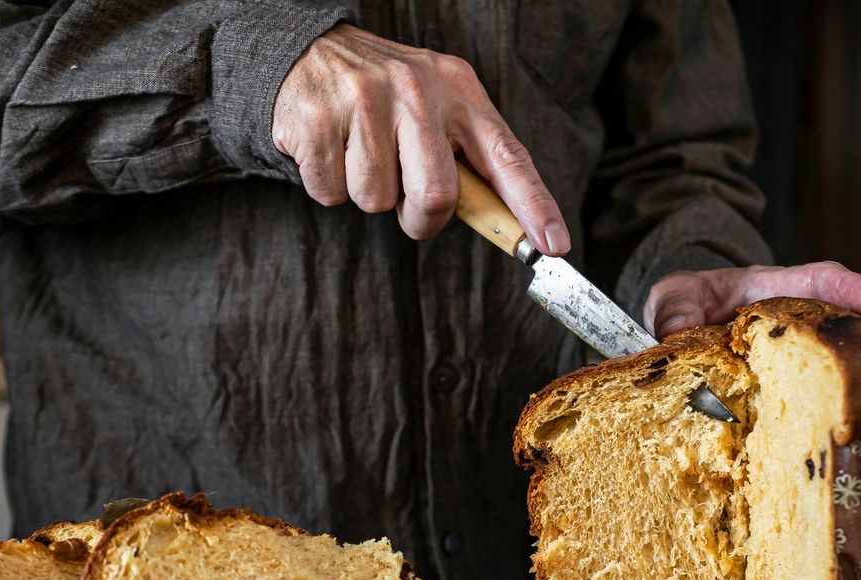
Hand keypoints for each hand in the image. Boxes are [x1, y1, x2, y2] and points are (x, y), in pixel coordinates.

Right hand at [272, 24, 569, 253]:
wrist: (307, 52)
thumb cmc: (385, 96)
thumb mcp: (436, 107)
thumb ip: (468, 157)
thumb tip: (506, 225)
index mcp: (458, 89)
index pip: (507, 156)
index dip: (534, 205)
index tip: (554, 246)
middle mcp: (416, 88)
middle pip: (436, 196)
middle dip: (420, 218)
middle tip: (406, 202)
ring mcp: (365, 98)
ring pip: (377, 200)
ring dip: (368, 196)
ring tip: (361, 154)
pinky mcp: (318, 117)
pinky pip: (332, 194)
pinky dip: (329, 186)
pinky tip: (332, 149)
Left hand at [644, 262, 860, 374]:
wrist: (676, 326)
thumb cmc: (680, 307)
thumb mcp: (669, 303)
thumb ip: (673, 315)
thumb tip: (674, 335)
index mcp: (767, 291)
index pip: (812, 281)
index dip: (847, 290)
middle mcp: (797, 319)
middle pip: (857, 323)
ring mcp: (804, 351)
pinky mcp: (801, 381)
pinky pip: (840, 387)